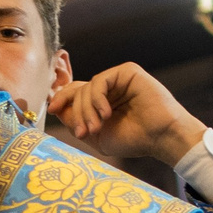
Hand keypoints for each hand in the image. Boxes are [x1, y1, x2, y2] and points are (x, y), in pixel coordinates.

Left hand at [48, 65, 205, 170]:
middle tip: (83, 132)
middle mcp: (110, 89)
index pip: (76, 94)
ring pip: (87, 87)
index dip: (62, 99)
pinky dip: (98, 98)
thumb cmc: (134, 140)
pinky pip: (100, 80)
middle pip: (78, 90)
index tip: (52, 110)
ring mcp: (118, 79)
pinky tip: (106, 113)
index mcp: (103, 102)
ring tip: (97, 128)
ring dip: (87, 110)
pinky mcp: (127, 72)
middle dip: (76, 111)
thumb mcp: (97, 135)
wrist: (160, 137)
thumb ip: (76, 121)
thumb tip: (57, 107)